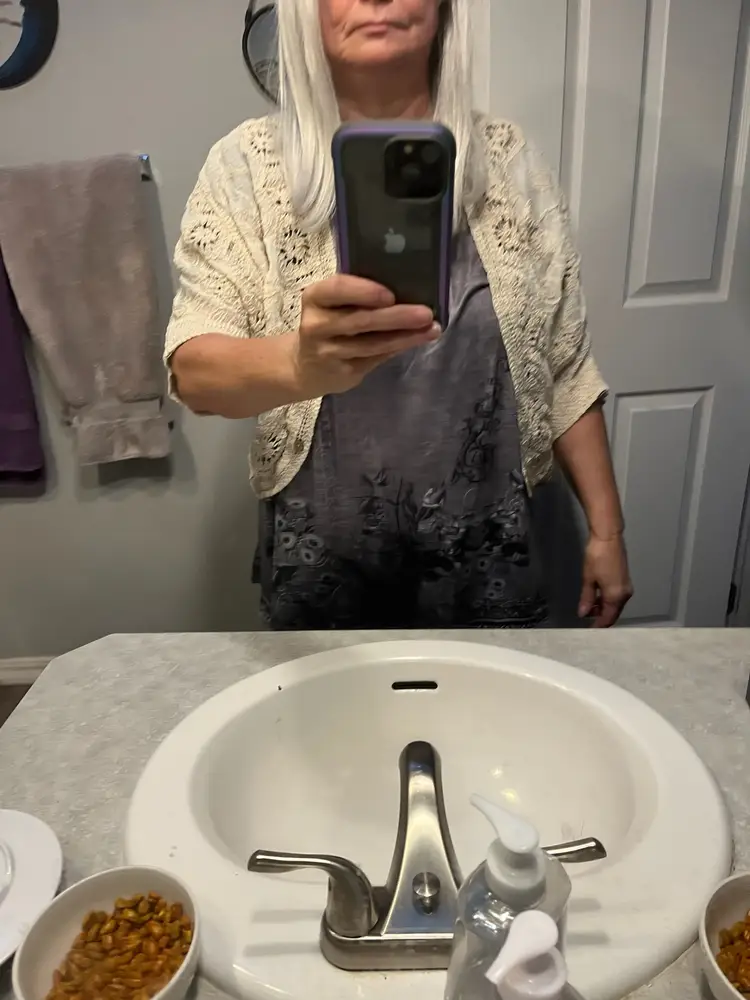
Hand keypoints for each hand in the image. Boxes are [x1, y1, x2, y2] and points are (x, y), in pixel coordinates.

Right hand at [290, 275, 438, 396]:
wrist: (305, 366)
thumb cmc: (328, 322)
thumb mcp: (331, 303)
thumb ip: (356, 293)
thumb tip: (404, 283)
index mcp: (315, 298)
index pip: (337, 289)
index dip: (364, 291)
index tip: (390, 295)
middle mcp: (318, 325)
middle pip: (361, 320)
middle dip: (397, 316)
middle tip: (426, 313)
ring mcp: (330, 352)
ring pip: (373, 344)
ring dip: (406, 336)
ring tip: (432, 328)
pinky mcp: (345, 373)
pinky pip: (377, 358)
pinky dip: (400, 347)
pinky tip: (418, 339)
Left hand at [578, 533, 632, 627]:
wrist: (608, 538)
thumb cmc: (596, 558)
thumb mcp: (588, 579)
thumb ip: (587, 598)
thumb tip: (583, 614)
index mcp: (615, 597)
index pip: (608, 618)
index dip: (598, 625)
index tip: (588, 630)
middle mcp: (624, 595)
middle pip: (614, 613)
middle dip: (601, 618)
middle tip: (587, 619)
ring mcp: (626, 587)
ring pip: (616, 605)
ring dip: (604, 609)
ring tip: (589, 608)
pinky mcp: (625, 580)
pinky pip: (617, 597)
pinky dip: (608, 601)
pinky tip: (597, 598)